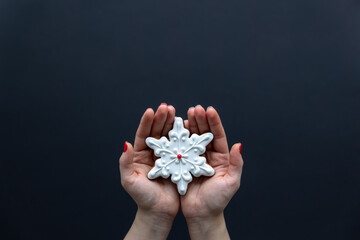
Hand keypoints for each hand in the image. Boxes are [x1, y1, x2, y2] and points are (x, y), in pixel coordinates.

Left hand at [119, 104, 178, 239]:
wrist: (159, 212)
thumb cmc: (143, 198)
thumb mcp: (129, 181)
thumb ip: (125, 163)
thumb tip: (125, 144)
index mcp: (140, 155)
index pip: (143, 135)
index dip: (146, 122)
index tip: (151, 111)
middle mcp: (153, 154)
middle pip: (156, 132)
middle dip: (161, 119)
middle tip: (167, 107)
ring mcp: (165, 157)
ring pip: (168, 136)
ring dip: (172, 124)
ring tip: (177, 112)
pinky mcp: (177, 162)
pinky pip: (180, 146)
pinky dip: (183, 136)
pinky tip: (187, 127)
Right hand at [181, 105, 243, 239]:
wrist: (201, 214)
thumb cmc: (217, 201)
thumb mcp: (231, 182)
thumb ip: (236, 164)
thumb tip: (239, 145)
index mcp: (221, 158)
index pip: (218, 136)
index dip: (214, 122)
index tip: (209, 110)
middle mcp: (208, 156)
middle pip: (205, 134)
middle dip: (200, 120)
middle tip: (194, 109)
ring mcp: (195, 159)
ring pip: (192, 138)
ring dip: (189, 126)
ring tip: (185, 115)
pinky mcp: (184, 165)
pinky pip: (182, 149)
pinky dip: (179, 139)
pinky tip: (176, 130)